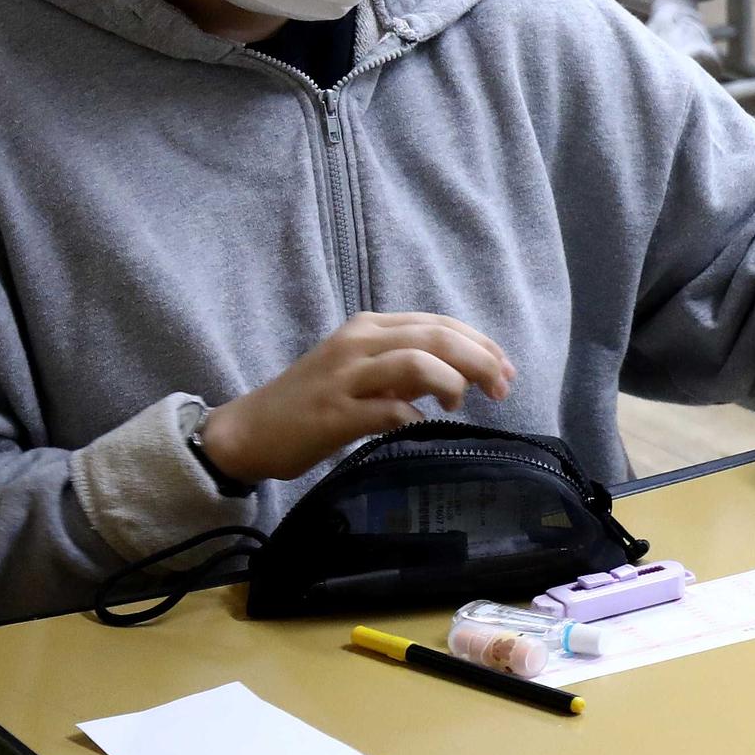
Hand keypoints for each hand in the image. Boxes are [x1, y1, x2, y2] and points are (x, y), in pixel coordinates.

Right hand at [202, 312, 517, 486]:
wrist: (248, 431)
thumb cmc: (312, 403)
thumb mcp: (364, 373)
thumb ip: (408, 369)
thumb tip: (463, 374)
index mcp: (368, 328)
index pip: (439, 323)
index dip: (481, 343)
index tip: (506, 369)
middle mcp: (358, 344)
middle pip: (436, 337)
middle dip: (481, 359)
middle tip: (502, 387)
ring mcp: (344, 377)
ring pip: (417, 362)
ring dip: (453, 382)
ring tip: (459, 404)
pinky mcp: (333, 415)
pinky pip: (389, 410)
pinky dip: (415, 416)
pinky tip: (421, 426)